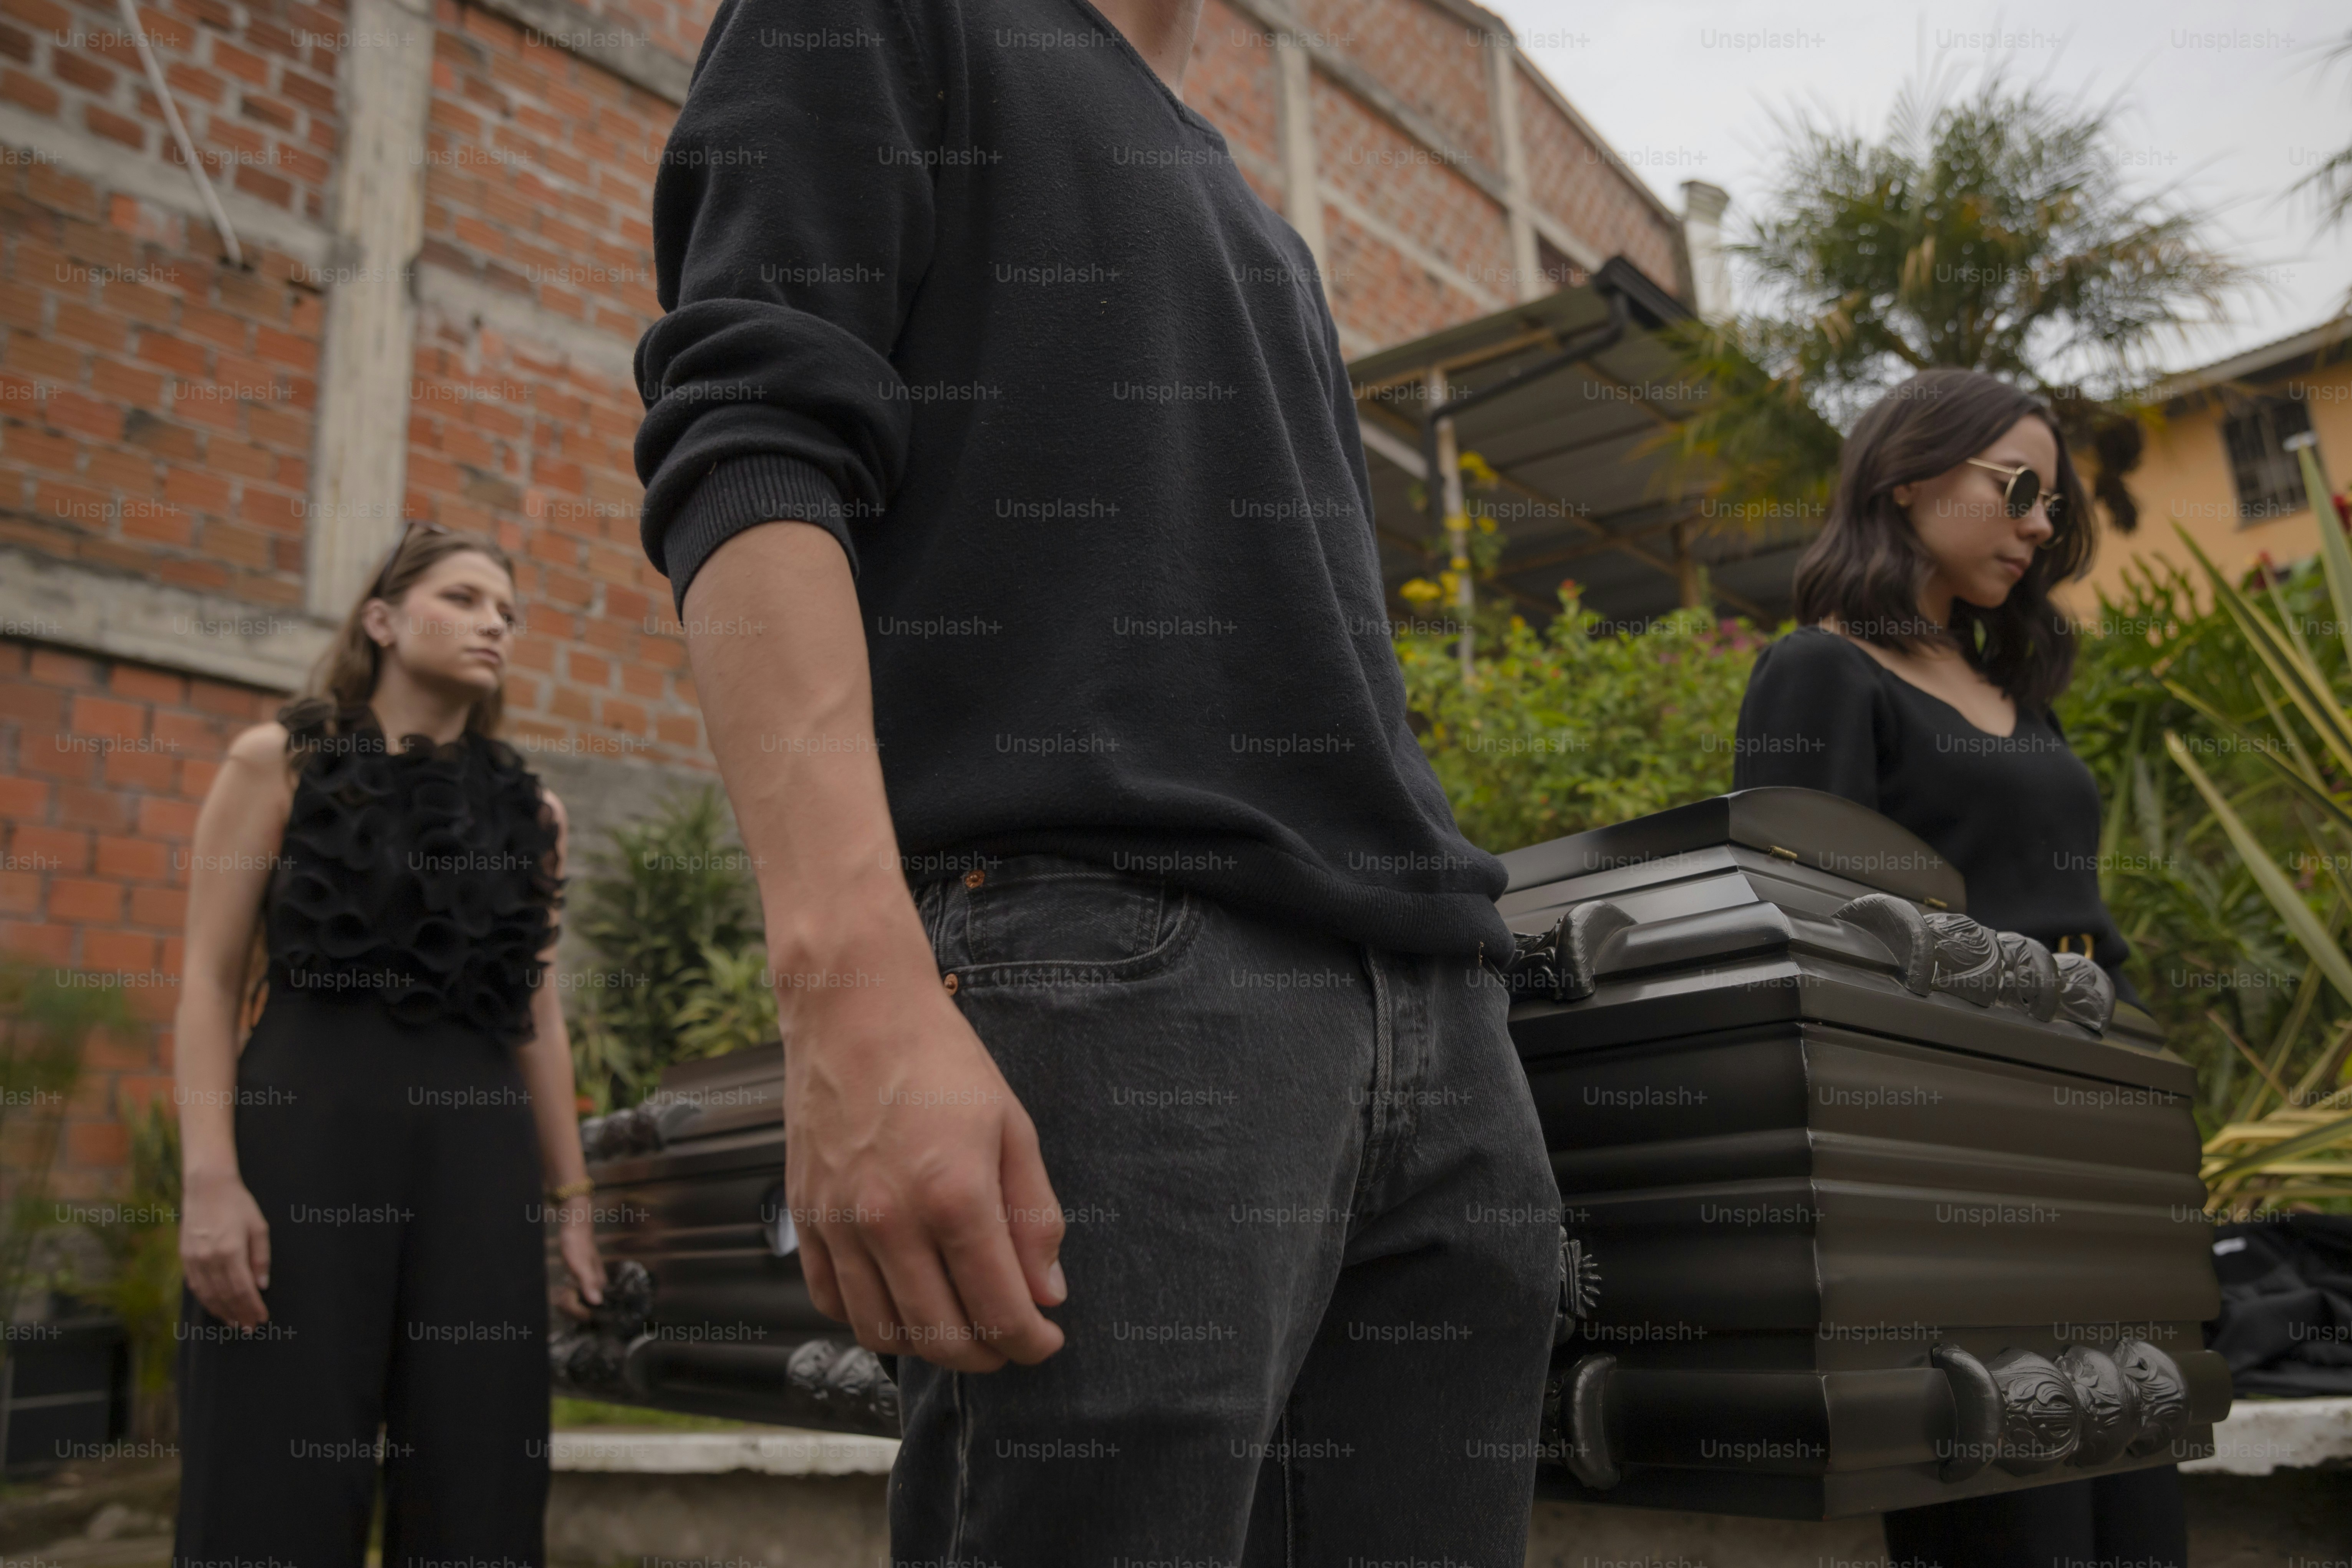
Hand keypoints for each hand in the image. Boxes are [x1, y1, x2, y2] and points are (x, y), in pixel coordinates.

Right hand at [181, 1169, 270, 1327]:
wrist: (207, 1188)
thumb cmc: (238, 1205)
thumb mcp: (258, 1228)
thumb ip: (260, 1258)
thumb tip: (261, 1285)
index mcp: (231, 1251)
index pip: (243, 1289)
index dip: (252, 1307)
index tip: (261, 1319)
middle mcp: (210, 1259)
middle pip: (225, 1296)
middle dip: (239, 1314)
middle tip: (249, 1328)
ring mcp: (194, 1259)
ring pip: (208, 1295)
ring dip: (222, 1312)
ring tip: (234, 1323)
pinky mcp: (185, 1257)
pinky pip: (195, 1286)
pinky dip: (206, 1300)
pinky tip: (215, 1307)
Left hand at [555, 1203, 604, 1321]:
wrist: (575, 1228)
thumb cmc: (578, 1245)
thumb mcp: (581, 1264)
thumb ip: (589, 1283)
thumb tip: (597, 1302)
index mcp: (599, 1284)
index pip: (590, 1309)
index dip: (575, 1310)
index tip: (564, 1301)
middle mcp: (596, 1286)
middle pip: (583, 1309)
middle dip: (569, 1307)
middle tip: (559, 1297)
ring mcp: (588, 1284)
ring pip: (577, 1304)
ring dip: (566, 1304)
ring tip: (559, 1296)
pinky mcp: (580, 1281)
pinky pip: (574, 1298)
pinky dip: (566, 1299)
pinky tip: (561, 1294)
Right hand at [783, 964, 1066, 1373]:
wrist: (854, 1009)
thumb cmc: (939, 1060)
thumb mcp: (1012, 1129)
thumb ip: (1033, 1217)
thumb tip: (1047, 1293)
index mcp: (954, 1196)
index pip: (999, 1310)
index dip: (1030, 1342)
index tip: (1047, 1341)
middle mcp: (890, 1220)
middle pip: (941, 1336)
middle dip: (986, 1355)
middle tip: (1009, 1341)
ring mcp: (839, 1223)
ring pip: (881, 1331)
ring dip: (928, 1347)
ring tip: (959, 1327)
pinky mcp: (805, 1216)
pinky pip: (831, 1301)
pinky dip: (869, 1319)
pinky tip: (901, 1301)